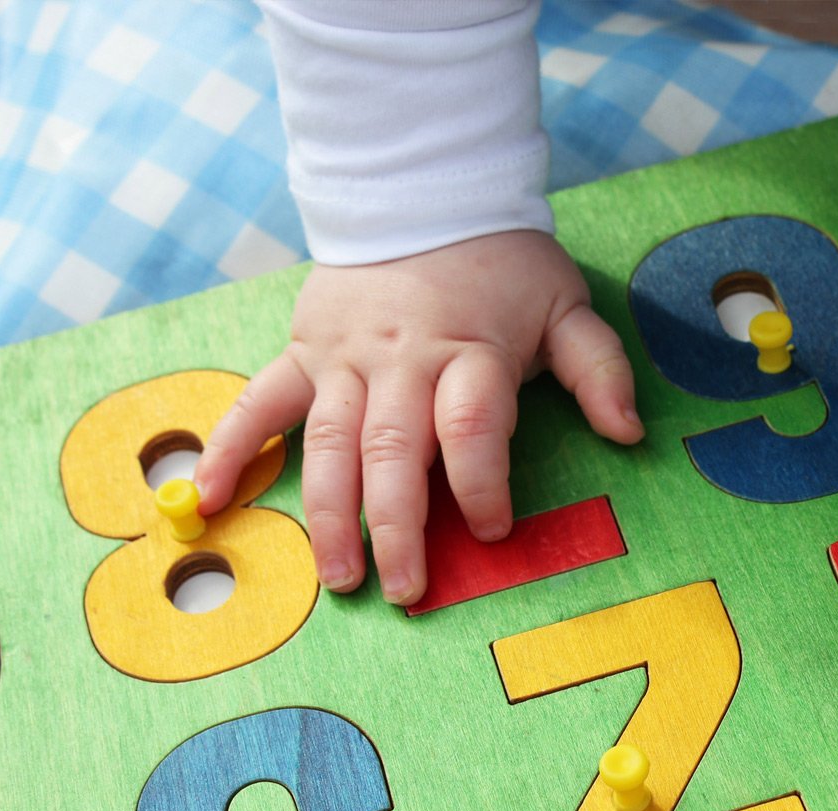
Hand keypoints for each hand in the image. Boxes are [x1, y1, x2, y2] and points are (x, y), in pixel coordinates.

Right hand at [193, 231, 643, 604]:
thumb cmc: (503, 264)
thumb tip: (629, 433)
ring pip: (329, 444)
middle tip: (405, 590)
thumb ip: (598, 369)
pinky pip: (260, 402)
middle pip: (394, 452)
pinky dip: (232, 448)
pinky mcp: (305, 351)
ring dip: (329, 515)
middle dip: (398, 527)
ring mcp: (346, 358)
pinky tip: (209, 498)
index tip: (491, 531)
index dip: (482, 484)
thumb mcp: (566, 304)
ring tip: (339, 579)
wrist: (424, 193)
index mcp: (470, 351)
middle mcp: (402, 360)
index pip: (472, 428)